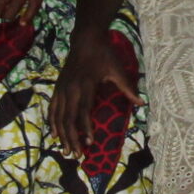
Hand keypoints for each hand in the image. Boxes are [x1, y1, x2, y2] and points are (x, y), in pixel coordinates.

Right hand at [52, 30, 141, 155]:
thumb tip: (142, 103)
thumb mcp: (118, 69)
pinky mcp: (58, 87)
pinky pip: (52, 108)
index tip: (90, 143)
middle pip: (68, 119)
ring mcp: (62, 88)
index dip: (85, 128)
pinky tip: (54, 134)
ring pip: (58, 116)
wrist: (85, 39)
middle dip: (72, 138)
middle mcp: (71, 89)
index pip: (83, 111)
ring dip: (62, 135)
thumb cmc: (104, 54)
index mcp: (86, 85)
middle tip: (78, 155)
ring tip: (66, 151)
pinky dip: (52, 122)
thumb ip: (128, 88)